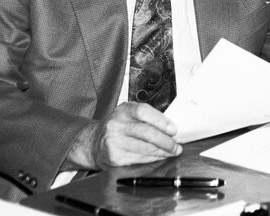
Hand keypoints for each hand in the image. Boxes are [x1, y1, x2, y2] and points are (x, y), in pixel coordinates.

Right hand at [66, 102, 181, 170]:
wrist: (93, 143)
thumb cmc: (117, 127)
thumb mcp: (128, 114)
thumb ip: (146, 117)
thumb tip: (170, 128)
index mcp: (123, 110)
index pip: (143, 111)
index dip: (161, 121)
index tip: (173, 129)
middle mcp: (116, 124)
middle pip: (146, 132)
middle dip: (166, 141)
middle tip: (176, 145)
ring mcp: (114, 142)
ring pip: (145, 148)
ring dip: (162, 152)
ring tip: (171, 152)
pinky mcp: (115, 157)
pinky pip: (139, 159)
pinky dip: (153, 159)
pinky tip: (159, 157)